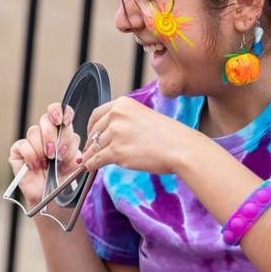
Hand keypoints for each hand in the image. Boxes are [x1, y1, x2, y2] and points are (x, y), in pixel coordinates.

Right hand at [8, 103, 80, 206]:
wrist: (50, 197)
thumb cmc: (62, 179)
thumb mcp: (74, 163)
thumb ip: (74, 149)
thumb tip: (72, 138)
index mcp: (61, 132)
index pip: (61, 112)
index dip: (62, 112)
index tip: (66, 121)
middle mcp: (45, 133)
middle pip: (47, 119)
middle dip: (54, 136)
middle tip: (56, 153)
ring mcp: (31, 141)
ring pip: (35, 131)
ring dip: (43, 148)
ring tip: (47, 162)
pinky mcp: (18, 150)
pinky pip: (24, 144)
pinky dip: (31, 156)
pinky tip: (36, 166)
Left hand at [81, 96, 197, 174]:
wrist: (181, 148)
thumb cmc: (169, 135)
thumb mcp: (143, 116)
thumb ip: (124, 121)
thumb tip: (106, 134)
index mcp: (123, 104)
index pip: (96, 114)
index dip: (91, 127)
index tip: (90, 135)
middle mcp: (117, 115)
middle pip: (94, 131)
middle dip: (91, 143)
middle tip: (89, 151)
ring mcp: (115, 133)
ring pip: (95, 146)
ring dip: (91, 155)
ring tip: (89, 161)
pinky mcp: (116, 151)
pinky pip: (97, 159)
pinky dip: (91, 164)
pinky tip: (90, 167)